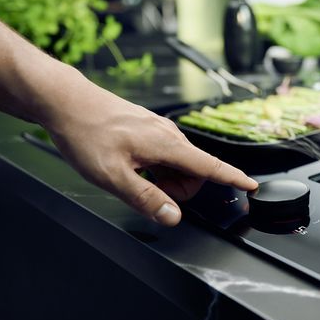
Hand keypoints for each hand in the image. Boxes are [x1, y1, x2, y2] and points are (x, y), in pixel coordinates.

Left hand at [41, 69, 257, 225]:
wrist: (67, 103)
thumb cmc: (87, 134)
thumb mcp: (112, 176)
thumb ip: (146, 198)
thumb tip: (173, 216)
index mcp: (167, 145)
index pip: (210, 166)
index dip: (234, 178)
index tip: (252, 186)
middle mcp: (169, 135)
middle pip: (194, 173)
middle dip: (178, 190)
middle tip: (145, 189)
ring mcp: (160, 131)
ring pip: (179, 166)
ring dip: (165, 180)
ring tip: (133, 175)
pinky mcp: (150, 130)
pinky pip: (166, 156)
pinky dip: (156, 168)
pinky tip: (132, 164)